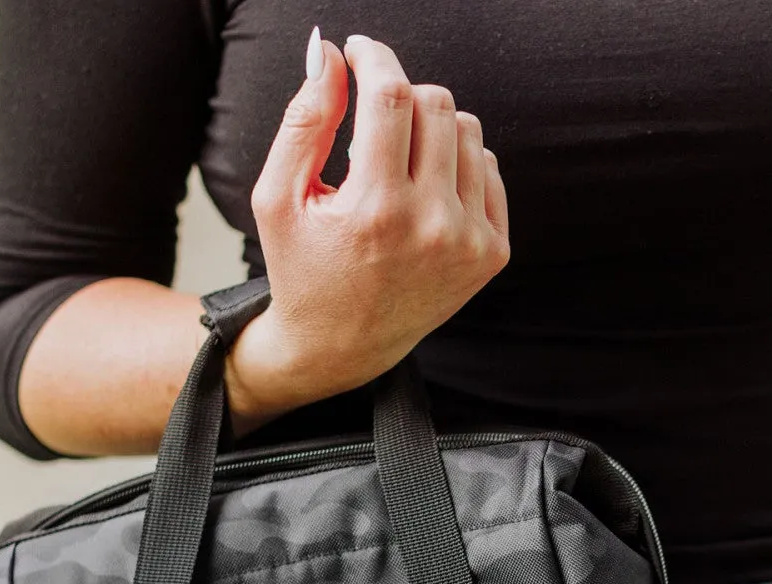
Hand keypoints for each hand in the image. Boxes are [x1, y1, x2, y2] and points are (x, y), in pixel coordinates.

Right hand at [228, 31, 510, 429]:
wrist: (342, 345)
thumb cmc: (302, 267)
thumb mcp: (278, 197)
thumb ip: (304, 119)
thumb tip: (330, 53)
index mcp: (375, 210)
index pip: (392, 97)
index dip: (375, 58)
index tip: (358, 51)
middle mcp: (432, 226)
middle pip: (436, 103)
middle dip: (399, 92)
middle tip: (370, 114)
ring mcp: (470, 242)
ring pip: (468, 129)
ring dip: (430, 126)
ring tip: (395, 158)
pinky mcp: (493, 254)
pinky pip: (487, 167)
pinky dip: (456, 162)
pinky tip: (424, 188)